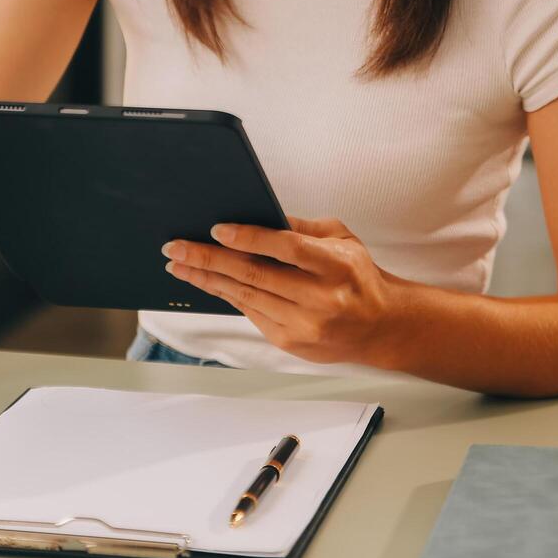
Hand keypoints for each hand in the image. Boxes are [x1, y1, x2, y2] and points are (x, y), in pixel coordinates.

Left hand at [163, 217, 406, 365]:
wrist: (381, 326)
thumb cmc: (357, 275)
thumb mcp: (341, 240)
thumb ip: (301, 228)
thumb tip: (256, 215)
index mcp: (336, 265)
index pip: (286, 248)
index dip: (249, 238)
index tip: (216, 229)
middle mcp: (321, 298)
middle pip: (256, 275)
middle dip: (209, 259)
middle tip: (176, 247)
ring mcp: (305, 324)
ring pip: (246, 297)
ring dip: (208, 279)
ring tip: (180, 265)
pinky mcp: (291, 342)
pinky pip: (250, 314)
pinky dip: (226, 296)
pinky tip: (207, 282)